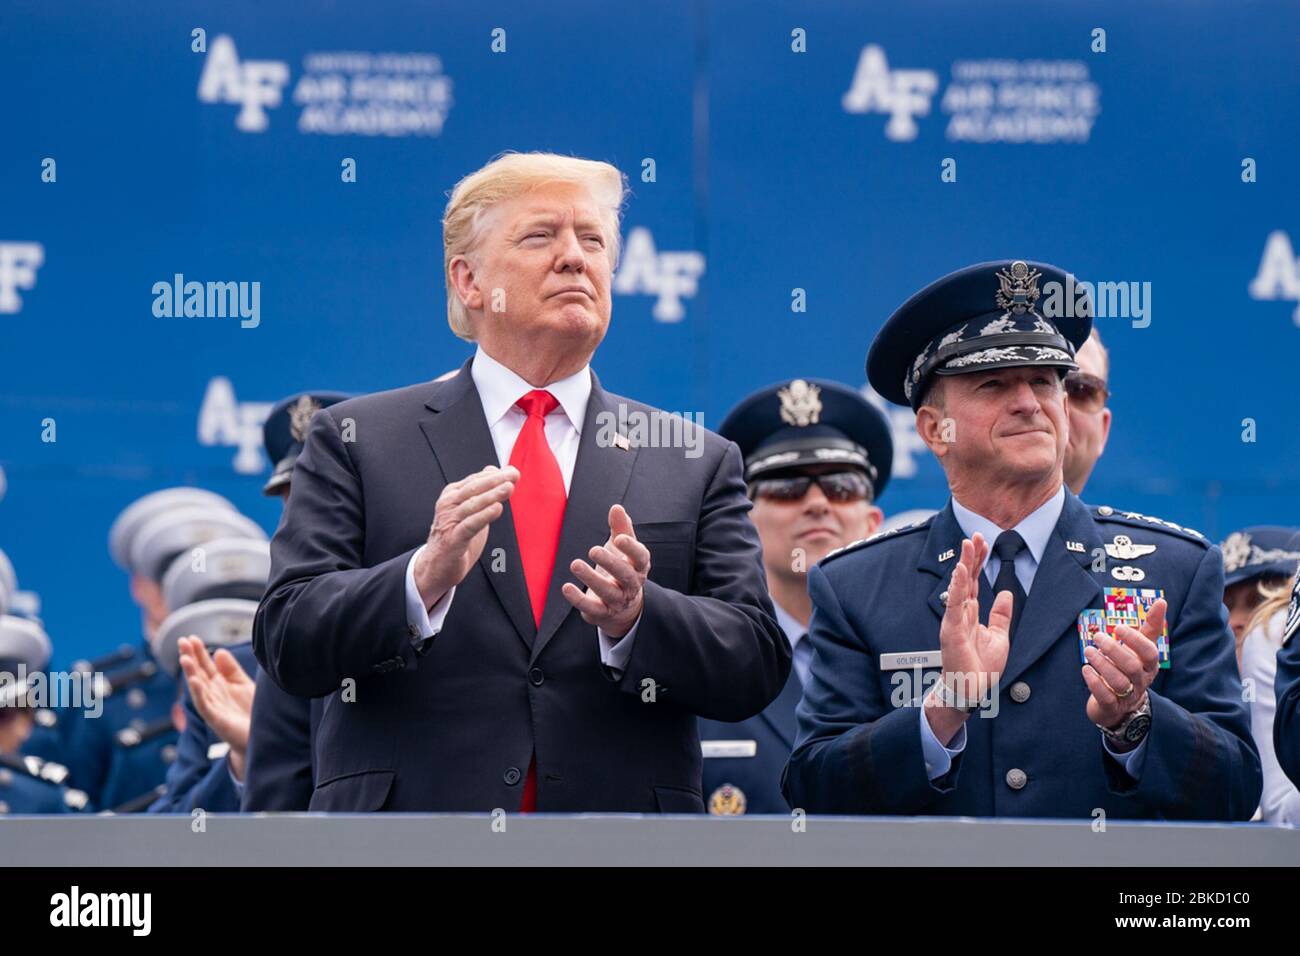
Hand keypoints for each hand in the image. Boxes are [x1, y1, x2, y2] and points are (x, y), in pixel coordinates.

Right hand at [178, 636, 255, 778]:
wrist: (261, 737)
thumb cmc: (251, 711)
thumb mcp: (243, 685)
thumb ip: (231, 670)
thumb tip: (219, 651)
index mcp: (219, 685)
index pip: (206, 665)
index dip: (199, 652)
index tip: (191, 637)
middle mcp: (213, 694)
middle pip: (198, 673)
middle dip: (190, 657)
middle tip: (182, 641)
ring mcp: (213, 707)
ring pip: (198, 688)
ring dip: (190, 673)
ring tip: (185, 658)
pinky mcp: (217, 720)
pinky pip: (205, 705)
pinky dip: (199, 693)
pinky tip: (195, 681)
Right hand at [414, 465, 517, 609]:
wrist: (436, 567)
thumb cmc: (455, 536)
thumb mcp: (468, 510)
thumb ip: (480, 491)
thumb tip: (493, 469)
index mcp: (452, 495)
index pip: (475, 480)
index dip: (495, 475)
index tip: (513, 471)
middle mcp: (448, 505)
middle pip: (474, 488)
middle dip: (496, 480)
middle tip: (514, 475)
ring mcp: (449, 522)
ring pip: (472, 505)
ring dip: (492, 495)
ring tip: (509, 488)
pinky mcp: (452, 540)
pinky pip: (470, 525)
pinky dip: (483, 516)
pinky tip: (497, 509)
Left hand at [562, 504, 648, 638]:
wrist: (624, 607)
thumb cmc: (622, 568)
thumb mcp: (623, 548)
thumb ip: (621, 528)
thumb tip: (617, 507)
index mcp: (639, 566)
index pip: (640, 557)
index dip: (631, 548)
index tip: (619, 539)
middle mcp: (631, 584)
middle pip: (625, 575)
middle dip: (610, 563)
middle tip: (593, 550)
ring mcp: (618, 600)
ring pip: (607, 592)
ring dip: (591, 579)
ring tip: (575, 564)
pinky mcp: (602, 612)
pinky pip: (591, 607)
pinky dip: (578, 598)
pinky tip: (566, 587)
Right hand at [925, 534, 1011, 743]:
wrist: (972, 690)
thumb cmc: (981, 668)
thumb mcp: (999, 637)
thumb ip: (1000, 614)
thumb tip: (1005, 593)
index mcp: (970, 614)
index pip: (973, 581)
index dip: (977, 562)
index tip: (982, 543)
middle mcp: (960, 613)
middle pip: (965, 578)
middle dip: (970, 556)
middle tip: (976, 535)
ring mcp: (954, 620)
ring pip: (959, 586)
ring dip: (963, 564)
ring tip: (968, 544)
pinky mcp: (951, 629)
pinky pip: (954, 603)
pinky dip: (957, 585)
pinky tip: (960, 569)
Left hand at [1083, 598, 1163, 735]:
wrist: (1121, 704)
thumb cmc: (1131, 668)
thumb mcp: (1141, 648)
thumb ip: (1151, 626)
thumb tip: (1162, 601)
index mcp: (1149, 666)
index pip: (1149, 653)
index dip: (1135, 640)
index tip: (1118, 627)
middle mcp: (1141, 681)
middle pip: (1132, 667)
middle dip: (1113, 650)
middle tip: (1097, 636)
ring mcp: (1127, 695)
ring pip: (1118, 682)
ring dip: (1101, 664)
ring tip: (1088, 650)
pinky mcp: (1111, 706)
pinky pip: (1105, 697)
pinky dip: (1094, 682)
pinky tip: (1085, 669)